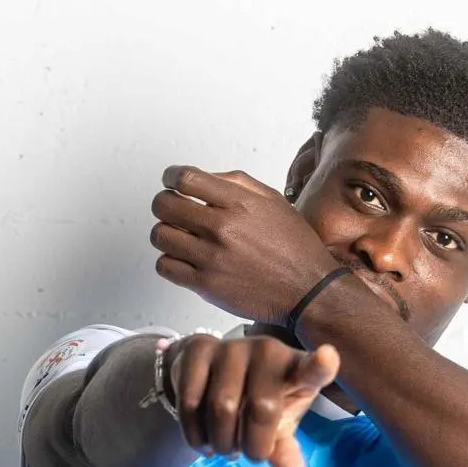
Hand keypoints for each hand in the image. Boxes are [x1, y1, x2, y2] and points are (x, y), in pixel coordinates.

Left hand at [150, 166, 339, 324]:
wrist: (307, 289)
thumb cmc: (294, 248)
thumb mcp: (273, 201)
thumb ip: (237, 184)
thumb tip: (205, 178)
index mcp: (239, 203)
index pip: (185, 178)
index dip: (172, 177)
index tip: (171, 181)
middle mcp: (223, 228)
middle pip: (164, 204)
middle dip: (164, 203)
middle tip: (172, 209)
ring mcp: (211, 258)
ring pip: (160, 235)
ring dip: (166, 232)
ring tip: (179, 236)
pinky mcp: (206, 285)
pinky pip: (165, 266)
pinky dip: (169, 261)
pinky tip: (183, 259)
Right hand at [167, 332, 339, 466]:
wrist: (210, 373)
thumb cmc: (256, 399)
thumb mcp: (276, 426)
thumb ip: (285, 449)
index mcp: (296, 370)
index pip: (311, 369)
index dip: (320, 364)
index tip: (327, 356)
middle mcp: (268, 351)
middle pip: (262, 408)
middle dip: (252, 445)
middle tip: (246, 455)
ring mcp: (232, 347)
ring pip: (222, 408)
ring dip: (222, 442)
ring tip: (224, 448)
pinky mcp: (200, 350)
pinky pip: (191, 402)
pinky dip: (196, 435)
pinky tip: (203, 443)